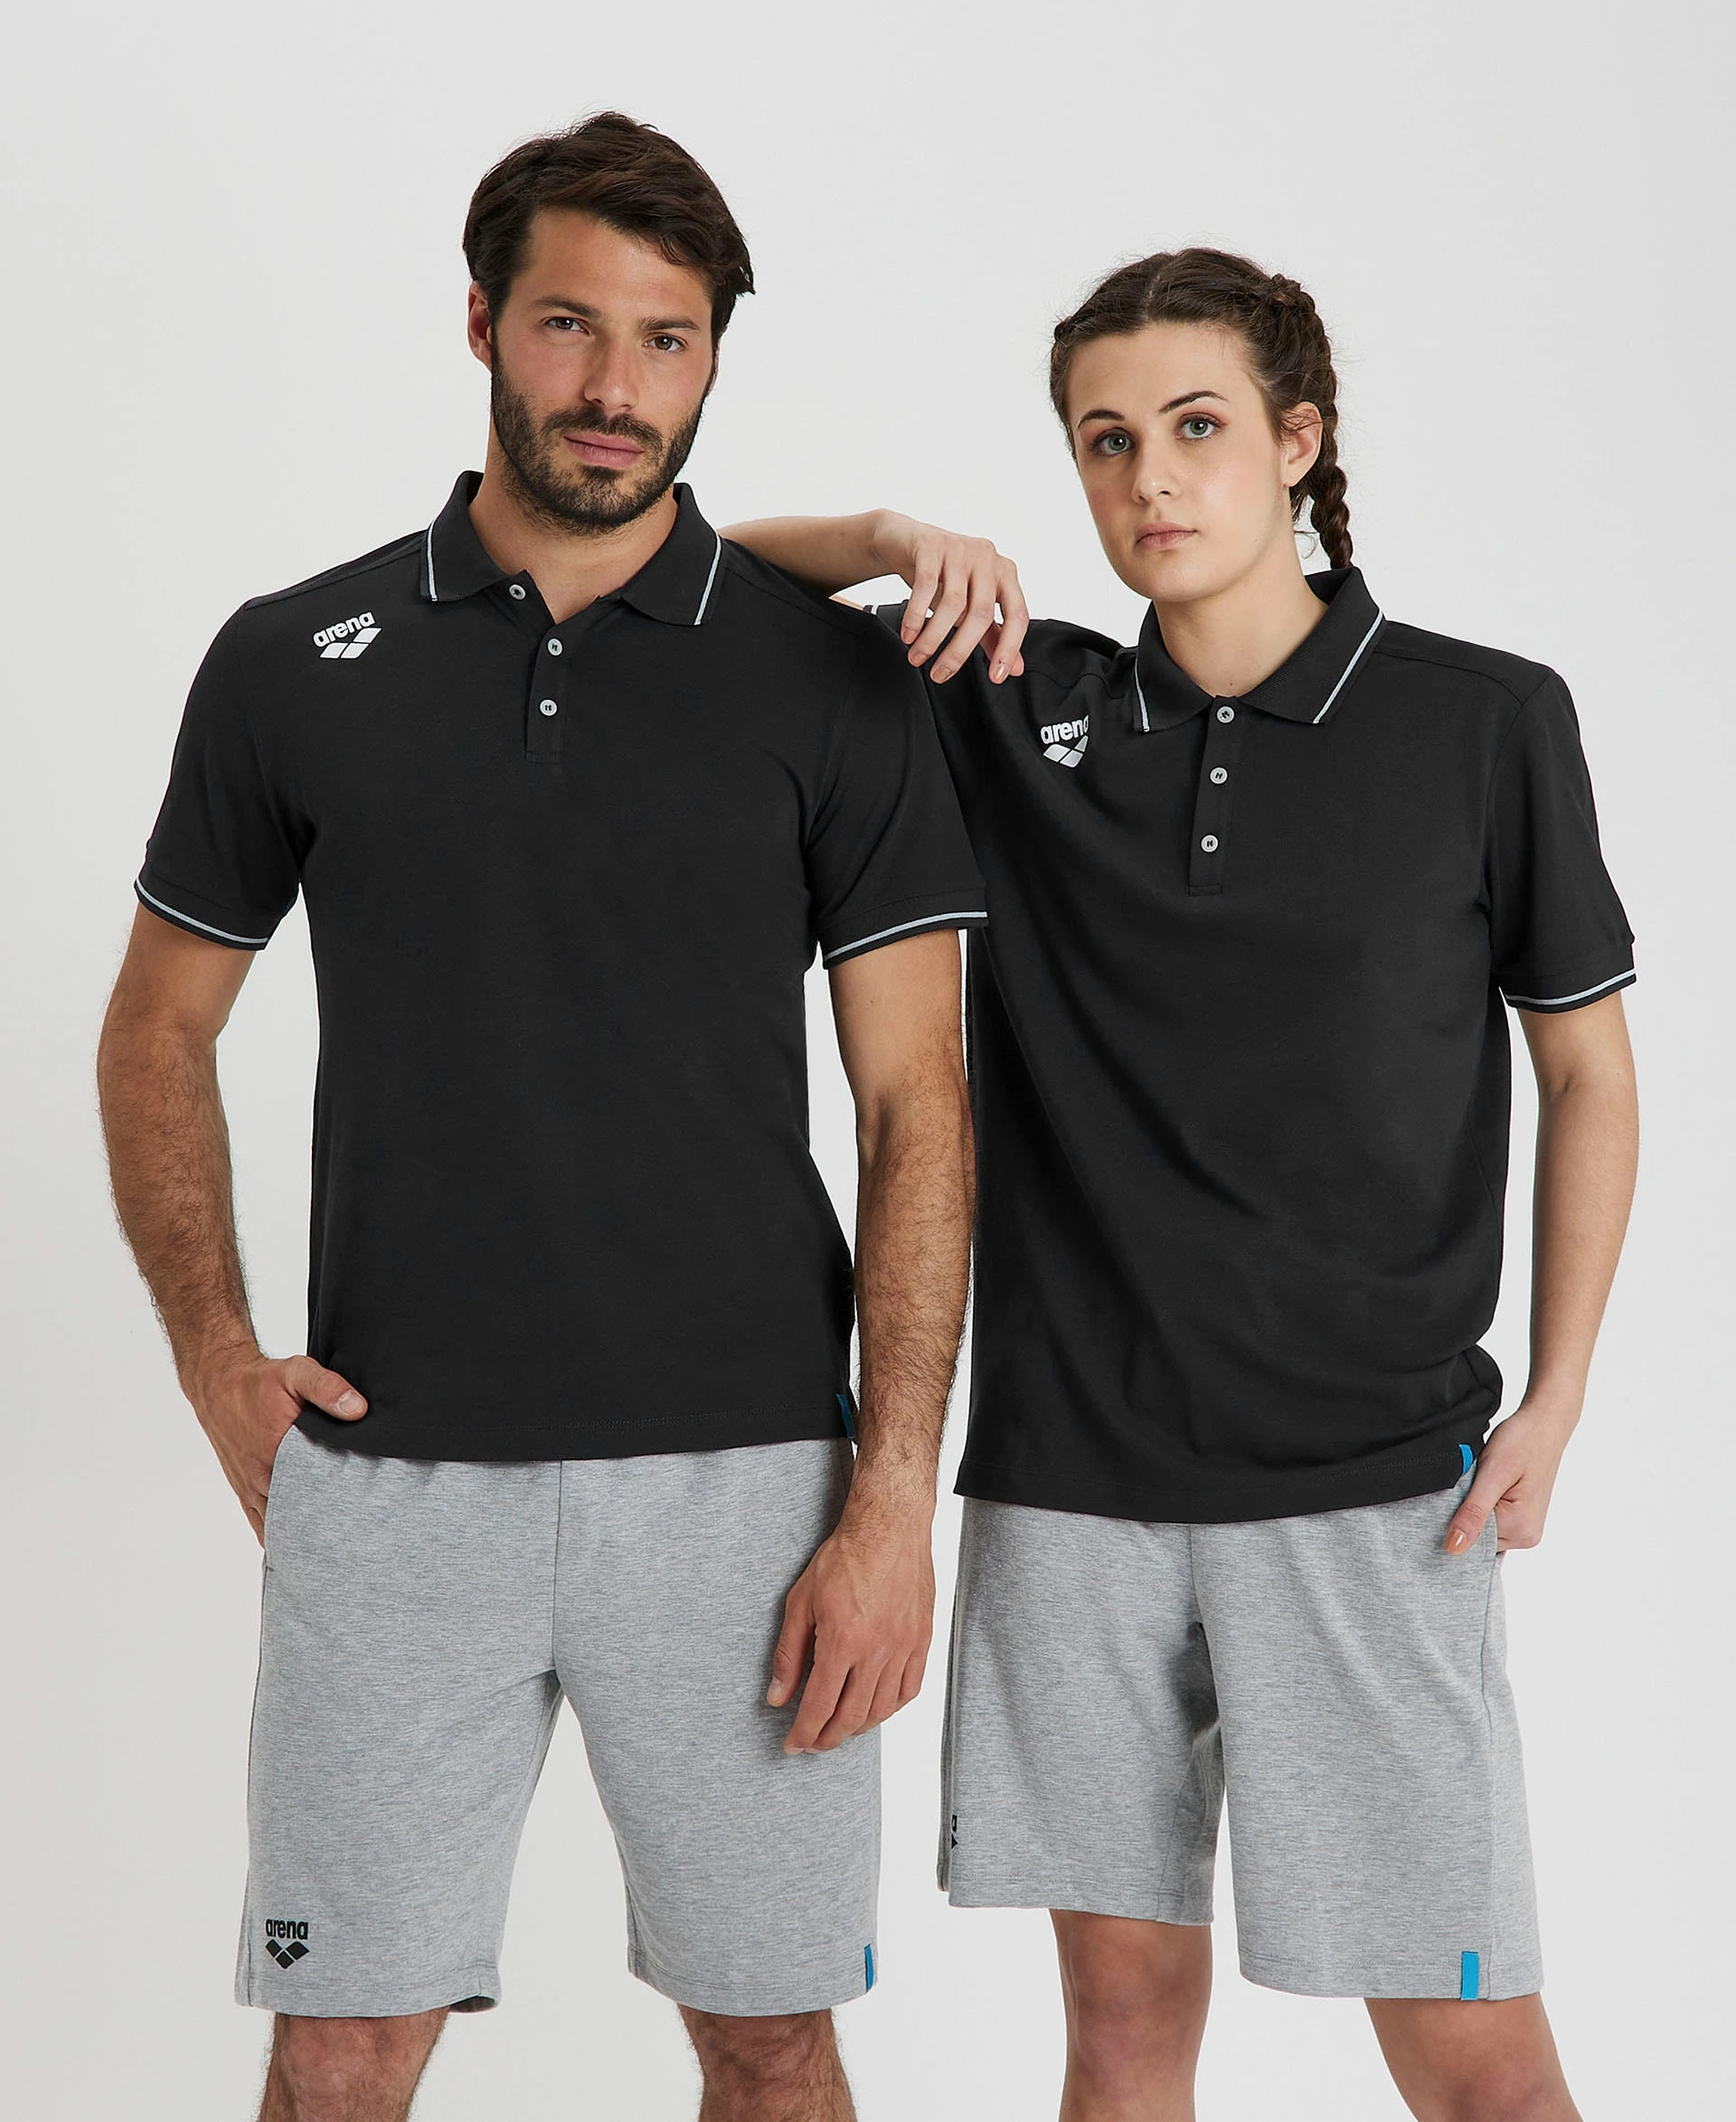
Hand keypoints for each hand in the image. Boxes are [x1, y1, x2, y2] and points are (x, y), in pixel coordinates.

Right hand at [187, 1351, 367, 1542]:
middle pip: (300, 1515)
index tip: (363, 1514)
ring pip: (280, 1524)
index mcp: (277, 1455)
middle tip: (356, 1534)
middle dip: (326, 1525)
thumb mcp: (297, 1374)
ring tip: (334, 1544)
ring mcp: (251, 1490)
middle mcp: (262, 1480)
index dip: (341, 1506)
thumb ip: (328, 1389)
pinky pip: (261, 1523)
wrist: (219, 1386)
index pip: (317, 1494)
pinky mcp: (245, 1491)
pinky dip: (280, 1535)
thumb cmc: (260, 1382)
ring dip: (303, 1533)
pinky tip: (298, 1546)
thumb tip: (358, 1409)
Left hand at [767, 1504, 934, 1752]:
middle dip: (827, 1738)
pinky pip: (909, 1690)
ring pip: (881, 1709)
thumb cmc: (846, 1557)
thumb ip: (788, 1653)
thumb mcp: (801, 1601)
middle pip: (851, 1716)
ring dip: (857, 1727)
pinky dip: (890, 1708)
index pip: (819, 1706)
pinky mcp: (921, 1641)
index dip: (804, 1733)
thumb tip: (777, 1696)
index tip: (793, 1745)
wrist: (889, 1529)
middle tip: (813, 1743)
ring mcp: (903, 1648)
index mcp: (842, 1641)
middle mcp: (876, 1651)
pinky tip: (875, 1709)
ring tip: (839, 1728)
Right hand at [869, 510, 1029, 684]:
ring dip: (932, 638)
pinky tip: (908, 635)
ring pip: (952, 604)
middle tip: (940, 674)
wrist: (902, 540)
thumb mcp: (968, 606)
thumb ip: (992, 635)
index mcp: (1005, 574)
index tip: (995, 678)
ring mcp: (961, 549)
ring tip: (917, 657)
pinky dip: (916, 616)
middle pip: (981, 614)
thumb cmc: (941, 576)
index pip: (1017, 616)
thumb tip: (1014, 669)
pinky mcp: (932, 545)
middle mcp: (988, 558)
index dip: (1008, 649)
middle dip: (959, 651)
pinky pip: (925, 586)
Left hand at [1444, 1399, 1578, 1554]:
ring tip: (1484, 1479)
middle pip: (1477, 1535)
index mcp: (1521, 1530)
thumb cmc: (1523, 1441)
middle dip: (1465, 1511)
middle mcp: (1526, 1535)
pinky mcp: (1521, 1515)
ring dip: (1473, 1504)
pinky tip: (1488, 1482)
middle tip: (1473, 1480)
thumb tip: (1454, 1548)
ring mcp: (1525, 1526)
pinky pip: (1491, 1516)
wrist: (1543, 1423)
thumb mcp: (1492, 1474)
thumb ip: (1473, 1513)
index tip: (1457, 1492)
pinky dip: (1482, 1501)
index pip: (1471, 1541)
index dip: (1455, 1519)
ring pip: (1482, 1525)